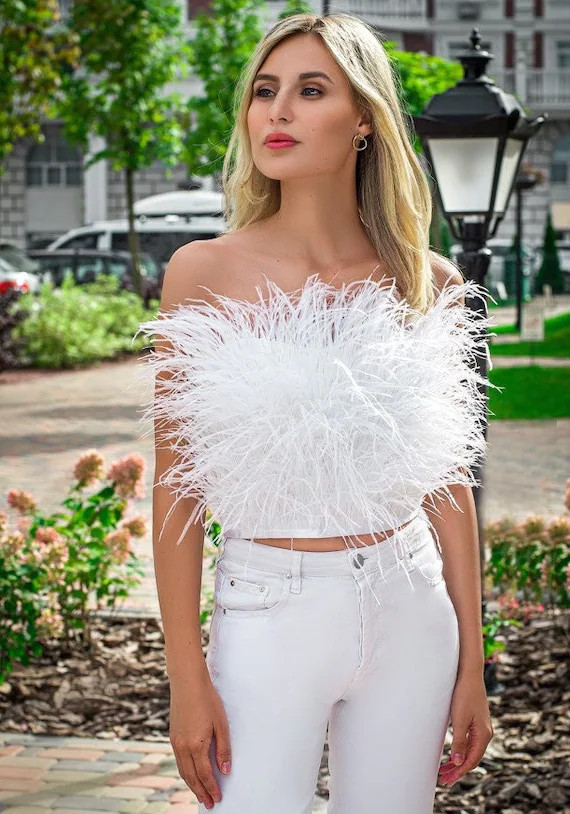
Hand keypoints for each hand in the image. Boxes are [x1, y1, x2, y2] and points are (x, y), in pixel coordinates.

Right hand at [169, 672, 231, 809]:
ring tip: (200, 794)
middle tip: (209, 803)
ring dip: (192, 784)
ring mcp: (176, 742)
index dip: (212, 788)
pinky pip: (178, 761)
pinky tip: (191, 774)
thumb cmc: (208, 700)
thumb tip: (225, 771)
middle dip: (201, 792)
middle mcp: (183, 746)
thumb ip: (223, 749)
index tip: (218, 799)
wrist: (187, 682)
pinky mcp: (173, 736)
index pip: (205, 774)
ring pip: (183, 771)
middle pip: (192, 777)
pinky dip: (185, 772)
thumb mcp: (221, 724)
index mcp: (196, 745)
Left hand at [438, 670, 493, 787]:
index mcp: (483, 735)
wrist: (469, 674)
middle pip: (471, 758)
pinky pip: (469, 742)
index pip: (471, 761)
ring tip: (444, 770)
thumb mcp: (459, 720)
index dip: (459, 772)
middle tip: (443, 779)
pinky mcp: (475, 721)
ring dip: (458, 761)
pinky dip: (460, 751)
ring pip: (470, 751)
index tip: (447, 780)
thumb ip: (460, 742)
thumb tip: (459, 763)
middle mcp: (485, 733)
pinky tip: (452, 755)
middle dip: (457, 770)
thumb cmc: (463, 695)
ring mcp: (481, 727)